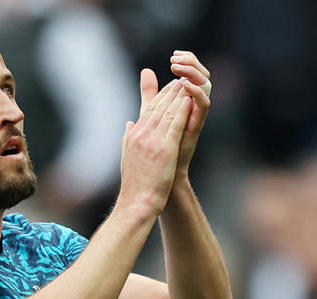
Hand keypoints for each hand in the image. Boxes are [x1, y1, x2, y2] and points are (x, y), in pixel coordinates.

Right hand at [118, 79, 192, 213]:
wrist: (137, 201)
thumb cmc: (134, 183)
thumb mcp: (127, 155)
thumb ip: (128, 137)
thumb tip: (129, 123)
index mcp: (133, 135)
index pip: (147, 110)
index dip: (159, 96)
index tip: (168, 87)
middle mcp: (141, 134)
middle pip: (157, 107)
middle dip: (169, 92)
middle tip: (180, 80)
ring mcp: (152, 141)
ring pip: (167, 112)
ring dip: (178, 97)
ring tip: (186, 85)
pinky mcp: (164, 149)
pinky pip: (175, 125)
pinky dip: (182, 111)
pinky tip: (189, 101)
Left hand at [139, 51, 210, 175]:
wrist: (159, 174)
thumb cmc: (156, 146)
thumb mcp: (150, 112)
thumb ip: (149, 93)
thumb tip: (146, 71)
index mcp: (182, 102)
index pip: (189, 76)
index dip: (186, 62)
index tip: (175, 54)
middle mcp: (191, 108)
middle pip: (200, 78)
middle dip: (191, 65)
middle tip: (178, 58)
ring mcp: (194, 117)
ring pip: (204, 89)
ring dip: (194, 75)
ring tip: (180, 68)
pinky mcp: (196, 127)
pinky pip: (203, 106)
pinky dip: (197, 94)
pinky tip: (187, 85)